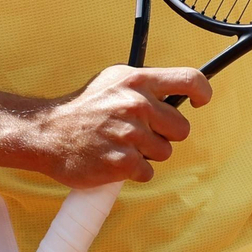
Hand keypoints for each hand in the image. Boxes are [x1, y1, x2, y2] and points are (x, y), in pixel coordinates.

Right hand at [32, 65, 210, 187]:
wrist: (48, 133)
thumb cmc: (85, 108)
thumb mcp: (115, 80)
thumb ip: (146, 84)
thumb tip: (178, 89)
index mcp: (138, 81)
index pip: (189, 79)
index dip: (203, 92)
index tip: (199, 102)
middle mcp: (136, 105)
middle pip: (181, 128)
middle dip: (165, 133)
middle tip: (141, 132)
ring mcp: (129, 134)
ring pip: (165, 152)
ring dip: (148, 154)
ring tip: (123, 144)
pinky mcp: (121, 162)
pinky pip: (147, 172)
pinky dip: (134, 171)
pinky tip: (115, 159)